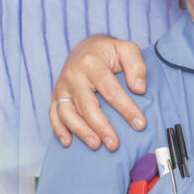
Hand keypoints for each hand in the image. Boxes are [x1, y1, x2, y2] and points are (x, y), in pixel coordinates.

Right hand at [50, 35, 147, 149]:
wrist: (85, 48)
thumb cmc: (109, 52)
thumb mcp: (127, 50)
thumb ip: (136, 66)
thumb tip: (139, 89)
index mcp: (92, 63)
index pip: (111, 90)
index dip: (126, 109)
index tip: (140, 124)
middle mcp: (73, 76)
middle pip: (87, 106)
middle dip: (102, 127)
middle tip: (115, 144)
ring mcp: (62, 87)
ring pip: (67, 113)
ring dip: (81, 132)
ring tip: (96, 145)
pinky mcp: (56, 96)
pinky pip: (53, 114)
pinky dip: (59, 129)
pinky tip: (68, 142)